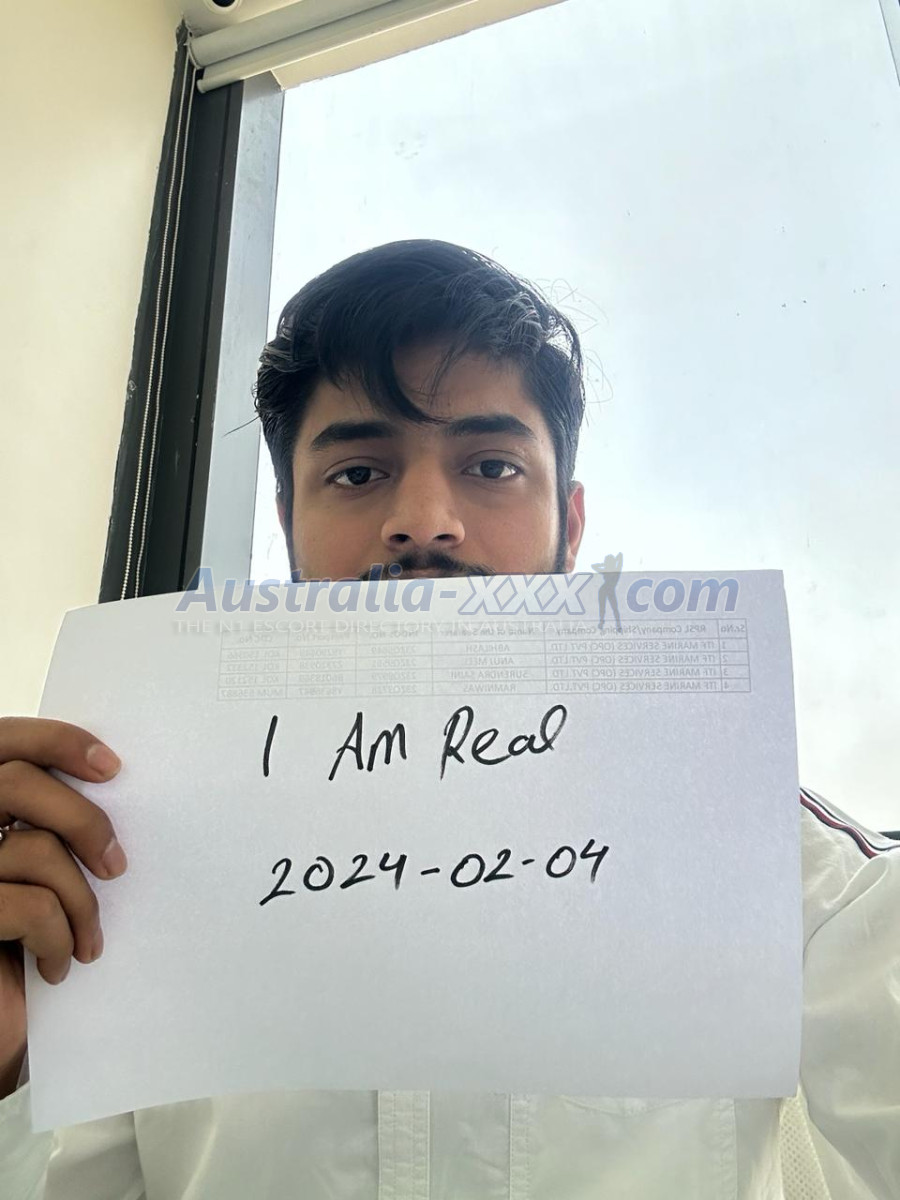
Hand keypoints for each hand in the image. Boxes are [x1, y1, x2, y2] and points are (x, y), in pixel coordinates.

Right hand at [0, 717, 126, 1097]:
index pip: (1, 743)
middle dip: (82, 819)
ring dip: (79, 899)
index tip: (112, 766)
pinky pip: (29, 907)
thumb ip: (41, 826)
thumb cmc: (6, 951)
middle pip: (16, 782)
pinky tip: (57, 965)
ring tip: (86, 941)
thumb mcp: (24, 876)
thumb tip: (106, 781)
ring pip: (32, 848)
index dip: (55, 740)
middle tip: (117, 866)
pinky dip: (58, 937)